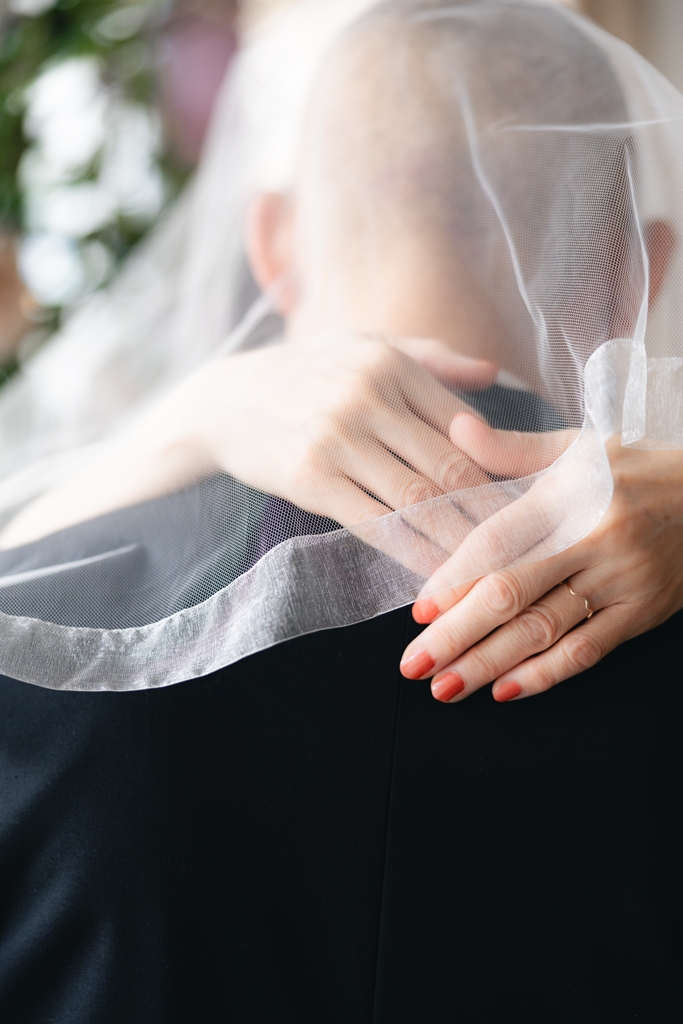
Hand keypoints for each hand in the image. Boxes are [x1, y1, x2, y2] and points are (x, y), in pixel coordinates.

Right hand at [0, 334, 496, 548]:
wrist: (221, 402)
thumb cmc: (302, 374)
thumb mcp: (362, 346)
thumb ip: (430, 357)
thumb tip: (492, 372)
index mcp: (391, 364)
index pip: (465, 424)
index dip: (504, 468)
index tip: (534, 501)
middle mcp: (368, 396)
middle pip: (450, 465)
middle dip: (495, 513)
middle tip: (530, 546)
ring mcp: (338, 438)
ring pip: (418, 500)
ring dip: (460, 540)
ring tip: (494, 568)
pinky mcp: (311, 478)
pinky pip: (374, 523)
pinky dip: (410, 551)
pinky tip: (433, 571)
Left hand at [399, 417, 682, 702]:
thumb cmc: (637, 465)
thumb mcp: (578, 446)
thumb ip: (511, 449)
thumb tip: (455, 429)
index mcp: (570, 494)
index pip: (498, 542)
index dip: (453, 579)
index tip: (419, 611)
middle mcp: (595, 538)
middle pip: (512, 593)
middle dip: (457, 634)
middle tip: (413, 664)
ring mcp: (621, 579)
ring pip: (544, 629)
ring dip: (489, 663)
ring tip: (445, 686)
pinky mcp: (643, 611)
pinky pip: (588, 650)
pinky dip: (544, 674)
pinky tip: (504, 691)